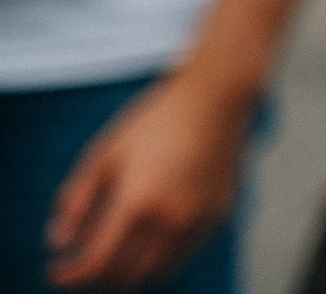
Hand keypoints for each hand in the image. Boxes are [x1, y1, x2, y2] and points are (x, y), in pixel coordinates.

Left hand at [46, 71, 250, 288]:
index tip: (56, 272)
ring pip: (158, 273)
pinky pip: (184, 254)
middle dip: (99, 277)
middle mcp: (171, 219)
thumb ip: (76, 200)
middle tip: (84, 263)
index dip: (72, 276)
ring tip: (114, 254)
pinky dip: (160, 256)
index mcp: (138, 201)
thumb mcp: (104, 153)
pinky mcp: (219, 216)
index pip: (98, 263)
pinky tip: (147, 235)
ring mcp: (199, 220)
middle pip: (127, 276)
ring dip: (131, 272)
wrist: (216, 99)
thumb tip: (59, 241)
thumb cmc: (155, 121)